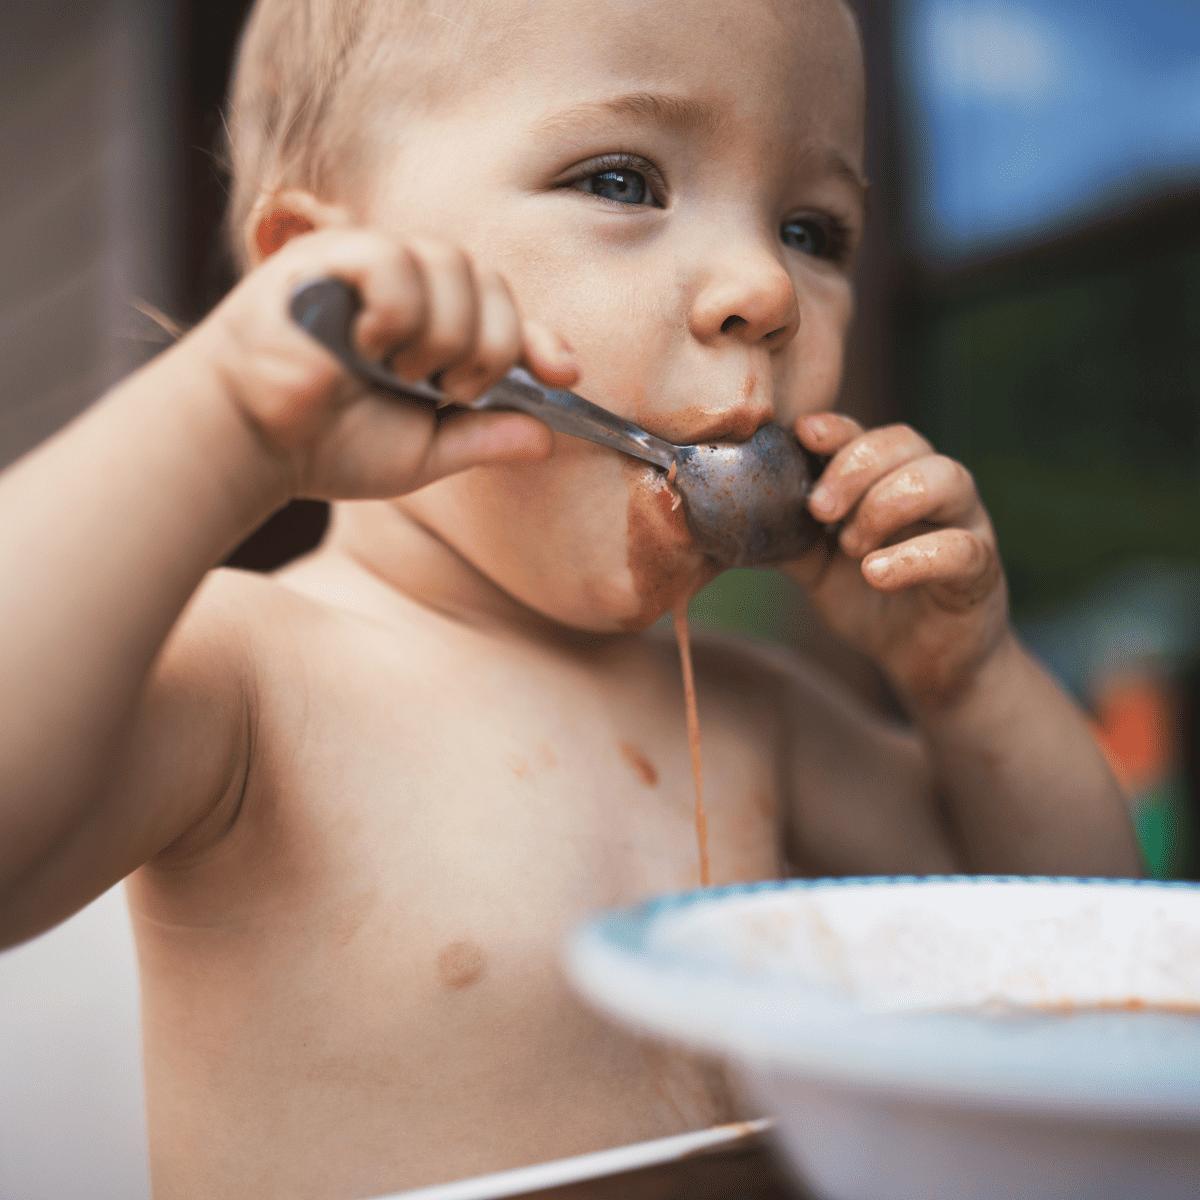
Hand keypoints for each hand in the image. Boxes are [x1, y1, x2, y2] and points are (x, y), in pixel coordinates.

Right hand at [189, 227, 577, 501]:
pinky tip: (367, 345)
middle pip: (491, 284)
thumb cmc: (326, 445)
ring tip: (399, 371)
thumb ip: (482, 438)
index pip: (505, 313)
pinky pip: (396, 262)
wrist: (253, 444)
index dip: (541, 339)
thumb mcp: (422, 452)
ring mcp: (369, 266)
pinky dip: (395, 312)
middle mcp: (408, 290)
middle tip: (448, 389)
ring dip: (442, 335)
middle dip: (488, 348)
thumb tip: (547, 439)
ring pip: (453, 267)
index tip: (564, 373)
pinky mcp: (328, 256)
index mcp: (432, 330)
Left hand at [784, 413, 1008, 707]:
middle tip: (819, 509)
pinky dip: (913, 557)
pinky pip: (961, 548)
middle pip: (906, 442)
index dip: (837, 429)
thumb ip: (785, 539)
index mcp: (889, 479)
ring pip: (946, 477)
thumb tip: (726, 521)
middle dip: (855, 467)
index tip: (803, 436)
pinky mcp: (981, 571)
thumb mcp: (816, 568)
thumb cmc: (872, 602)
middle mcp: (932, 489)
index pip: (867, 434)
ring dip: (888, 503)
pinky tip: (875, 574)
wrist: (923, 662)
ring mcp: (964, 524)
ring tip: (851, 546)